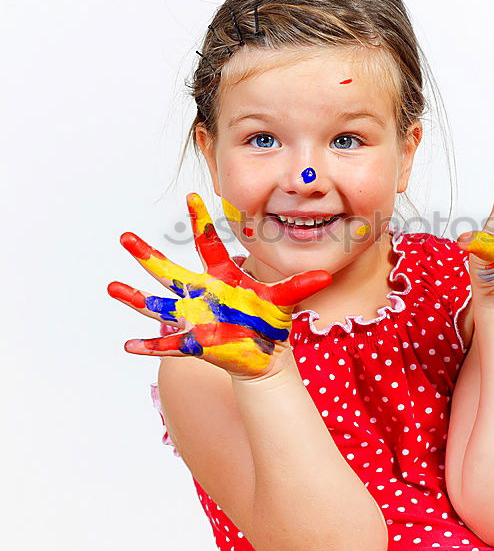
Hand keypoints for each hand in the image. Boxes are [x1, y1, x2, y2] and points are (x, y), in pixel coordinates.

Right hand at [107, 193, 331, 378]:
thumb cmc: (270, 320)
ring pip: (159, 304)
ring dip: (135, 297)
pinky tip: (128, 345)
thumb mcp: (284, 300)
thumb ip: (301, 286)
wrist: (265, 354)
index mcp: (222, 276)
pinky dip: (149, 346)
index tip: (193, 196)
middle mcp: (202, 293)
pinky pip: (167, 344)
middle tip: (125, 236)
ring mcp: (194, 317)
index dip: (201, 221)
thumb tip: (324, 274)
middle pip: (169, 270)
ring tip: (112, 286)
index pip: (208, 243)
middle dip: (147, 254)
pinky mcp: (193, 342)